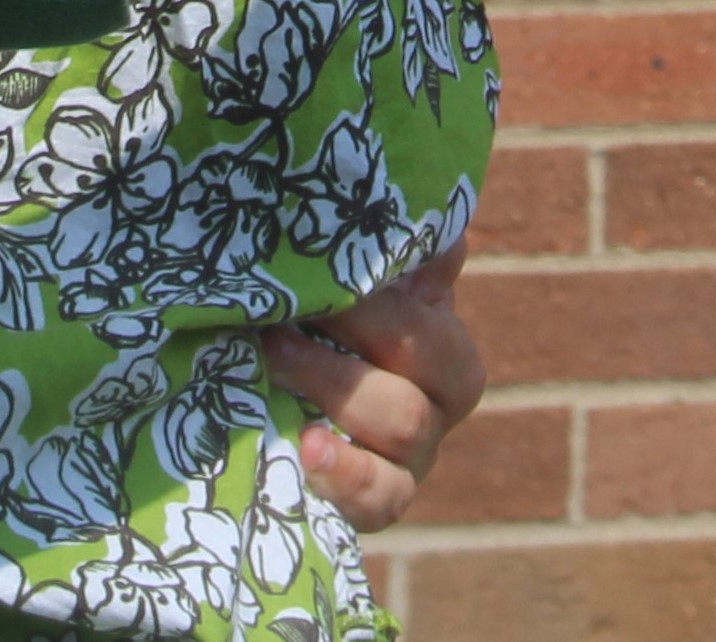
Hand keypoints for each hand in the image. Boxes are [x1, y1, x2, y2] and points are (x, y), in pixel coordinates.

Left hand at [261, 244, 484, 534]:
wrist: (287, 390)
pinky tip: (309, 447)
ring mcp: (413, 458)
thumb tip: (427, 213)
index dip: (379, 294)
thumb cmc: (326, 322)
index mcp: (441, 342)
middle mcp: (439, 402)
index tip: (319, 263)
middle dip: (357, 325)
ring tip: (273, 352)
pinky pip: (382, 501)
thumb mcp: (358, 280)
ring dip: (334, 383)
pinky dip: (347, 475)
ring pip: (406, 425)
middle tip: (288, 302)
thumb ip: (387, 245)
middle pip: (431, 362)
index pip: (432, 315)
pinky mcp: (379, 502)